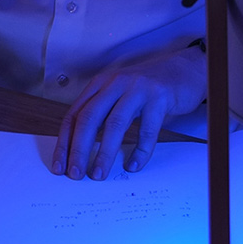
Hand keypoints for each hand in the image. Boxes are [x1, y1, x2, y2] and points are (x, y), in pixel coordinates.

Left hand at [53, 46, 205, 178]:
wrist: (183, 70)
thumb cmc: (146, 87)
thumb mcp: (118, 94)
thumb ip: (101, 112)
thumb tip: (80, 147)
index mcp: (100, 84)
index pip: (74, 115)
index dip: (64, 142)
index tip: (60, 165)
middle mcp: (115, 84)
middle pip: (89, 119)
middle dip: (79, 149)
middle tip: (75, 173)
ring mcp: (137, 90)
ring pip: (115, 124)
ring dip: (105, 152)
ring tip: (99, 173)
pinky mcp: (159, 98)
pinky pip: (147, 129)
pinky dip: (140, 150)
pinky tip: (134, 165)